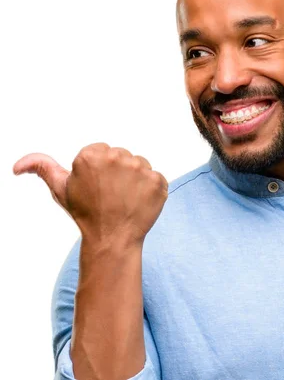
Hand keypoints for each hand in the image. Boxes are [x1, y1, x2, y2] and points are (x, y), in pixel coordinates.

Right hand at [13, 143, 167, 246]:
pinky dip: (151, 190)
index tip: (97, 187)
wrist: (112, 238)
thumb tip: (18, 166)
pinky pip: (157, 179)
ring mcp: (141, 169)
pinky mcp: (158, 182)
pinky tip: (139, 202)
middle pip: (122, 157)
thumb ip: (42, 168)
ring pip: (140, 166)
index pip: (103, 152)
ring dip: (136, 180)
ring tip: (125, 199)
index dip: (100, 171)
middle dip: (118, 173)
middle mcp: (117, 157)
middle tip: (111, 194)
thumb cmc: (86, 213)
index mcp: (92, 154)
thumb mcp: (60, 189)